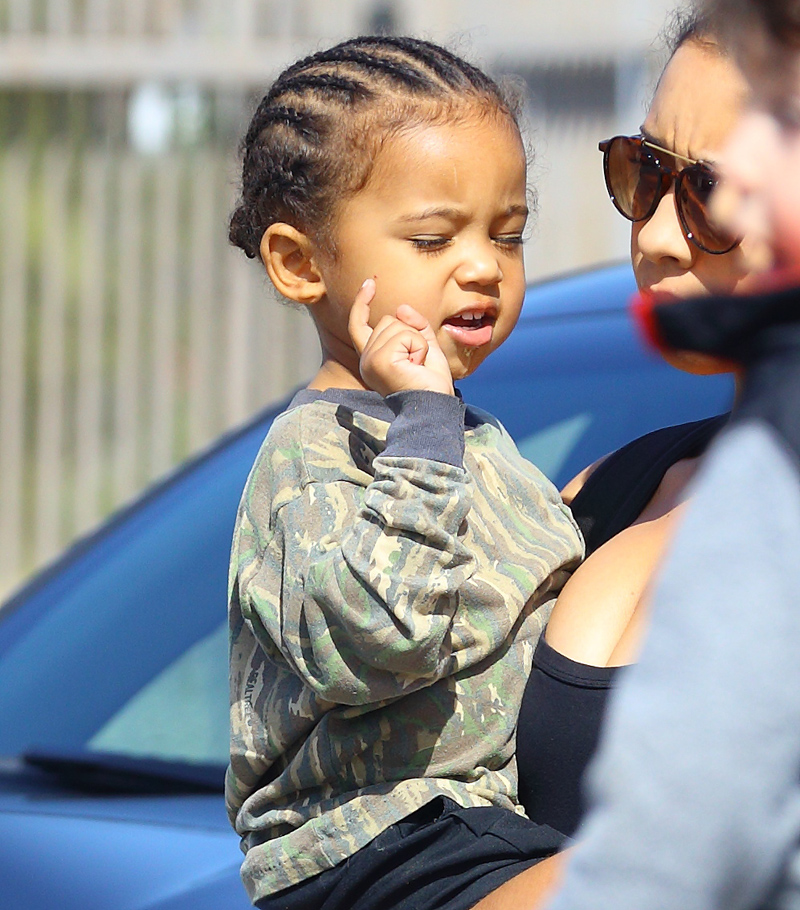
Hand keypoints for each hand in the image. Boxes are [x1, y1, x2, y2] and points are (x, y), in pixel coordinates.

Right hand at [348, 279, 454, 396]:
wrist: (435, 406)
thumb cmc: (431, 384)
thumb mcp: (426, 348)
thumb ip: (415, 326)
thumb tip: (400, 308)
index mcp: (372, 358)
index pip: (358, 325)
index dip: (361, 303)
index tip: (370, 283)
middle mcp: (366, 360)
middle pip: (389, 320)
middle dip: (412, 333)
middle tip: (418, 361)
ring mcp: (371, 360)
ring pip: (398, 325)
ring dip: (417, 341)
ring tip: (418, 365)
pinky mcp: (381, 361)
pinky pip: (406, 334)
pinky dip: (420, 346)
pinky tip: (418, 366)